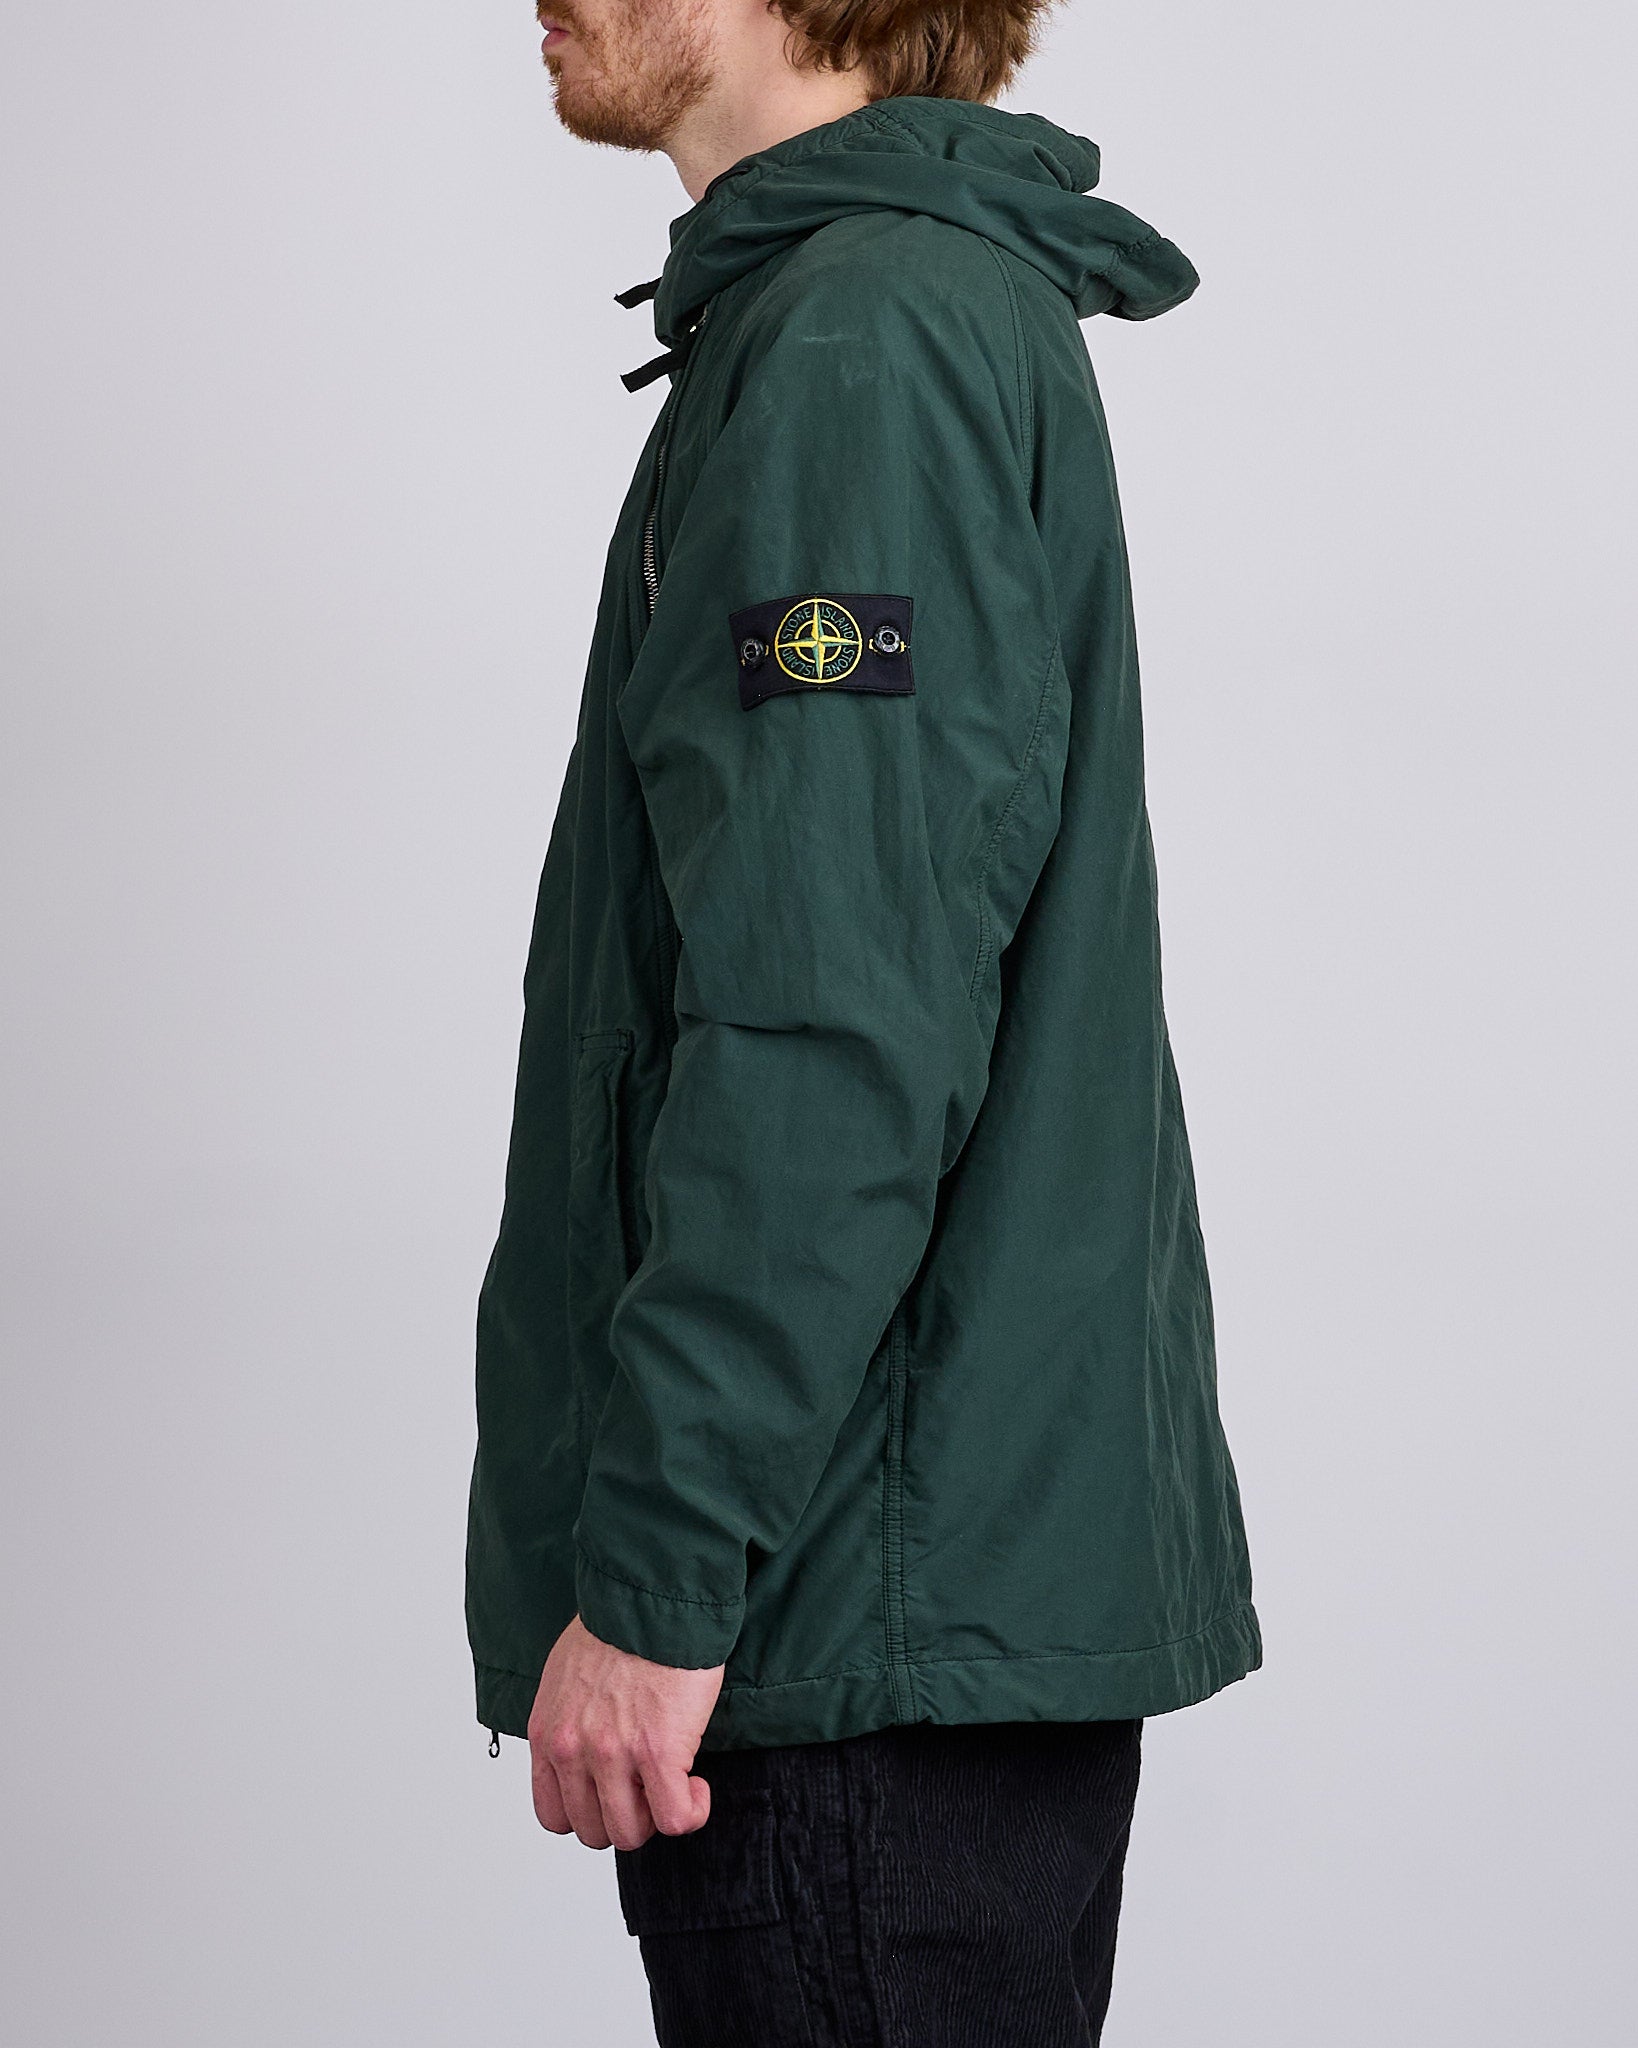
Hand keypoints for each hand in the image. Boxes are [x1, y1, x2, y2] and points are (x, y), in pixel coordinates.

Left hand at [528, 1615, 723, 1849]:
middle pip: (594, 1830)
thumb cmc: (619, 1626)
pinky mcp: (659, 1752)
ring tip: (676, 1784)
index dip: (591, 1812)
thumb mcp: (566, 1677)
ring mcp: (614, 1755)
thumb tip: (588, 1751)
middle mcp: (573, 1750)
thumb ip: (569, 1722)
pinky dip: (691, 1812)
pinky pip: (675, 1819)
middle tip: (650, 1787)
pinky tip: (698, 1786)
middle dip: (627, 1816)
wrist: (654, 1596)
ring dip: (658, 1817)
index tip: (616, 1793)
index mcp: (548, 1734)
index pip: (554, 1816)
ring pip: (631, 1833)